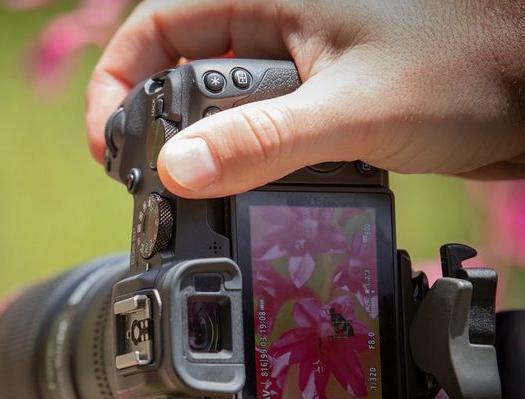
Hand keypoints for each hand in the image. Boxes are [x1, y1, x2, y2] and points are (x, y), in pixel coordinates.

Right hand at [86, 0, 524, 197]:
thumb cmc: (470, 67)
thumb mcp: (353, 107)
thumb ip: (262, 141)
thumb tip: (178, 170)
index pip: (158, 27)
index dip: (119, 83)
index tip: (109, 145)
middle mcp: (275, 23)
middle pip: (179, 69)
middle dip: (153, 123)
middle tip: (145, 182)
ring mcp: (295, 63)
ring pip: (217, 104)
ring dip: (198, 148)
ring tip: (188, 194)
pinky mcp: (316, 98)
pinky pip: (256, 127)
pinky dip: (239, 159)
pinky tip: (242, 189)